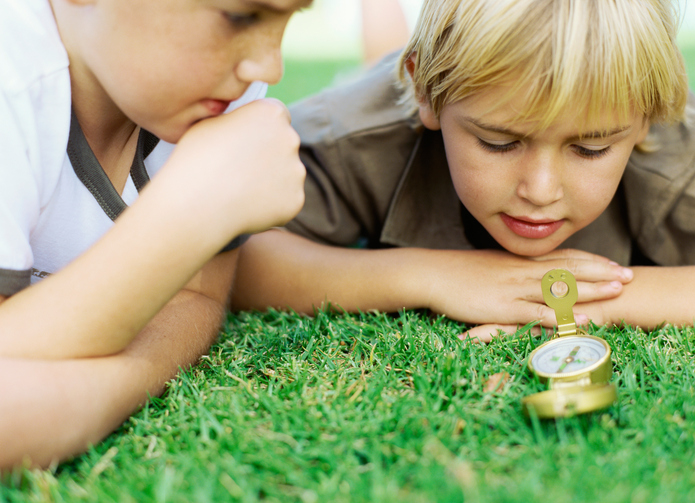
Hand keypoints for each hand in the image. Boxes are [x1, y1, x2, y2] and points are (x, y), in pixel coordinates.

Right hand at [156, 98, 305, 247]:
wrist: (196, 203)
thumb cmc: (197, 159)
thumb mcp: (210, 123)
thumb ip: (236, 120)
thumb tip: (241, 126)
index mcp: (271, 113)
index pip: (276, 116)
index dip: (260, 129)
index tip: (246, 141)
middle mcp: (291, 138)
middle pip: (284, 145)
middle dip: (268, 155)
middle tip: (240, 169)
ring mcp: (296, 171)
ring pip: (286, 174)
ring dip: (270, 180)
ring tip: (239, 189)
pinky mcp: (296, 199)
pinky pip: (285, 199)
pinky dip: (271, 204)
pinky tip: (247, 205)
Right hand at [421, 248, 631, 341]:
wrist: (432, 273)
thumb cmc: (456, 272)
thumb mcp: (487, 267)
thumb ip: (509, 270)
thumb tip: (523, 275)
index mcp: (518, 261)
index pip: (561, 258)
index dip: (589, 261)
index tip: (611, 264)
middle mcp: (522, 271)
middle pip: (568, 269)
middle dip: (601, 272)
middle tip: (628, 275)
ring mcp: (514, 288)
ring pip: (560, 288)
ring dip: (591, 289)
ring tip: (617, 291)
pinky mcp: (504, 307)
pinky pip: (539, 313)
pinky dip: (563, 316)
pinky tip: (582, 319)